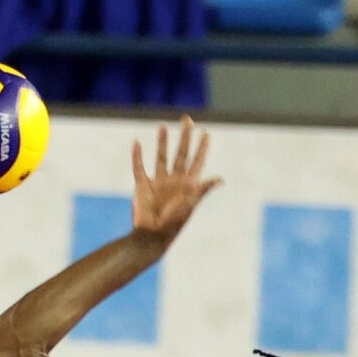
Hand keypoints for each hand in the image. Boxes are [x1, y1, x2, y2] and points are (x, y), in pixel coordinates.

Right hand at [131, 116, 222, 240]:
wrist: (151, 236)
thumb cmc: (173, 223)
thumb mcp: (189, 204)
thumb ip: (202, 189)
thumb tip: (220, 178)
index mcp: (188, 184)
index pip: (197, 161)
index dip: (202, 147)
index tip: (207, 133)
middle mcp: (174, 180)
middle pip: (181, 153)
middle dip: (185, 137)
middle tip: (188, 120)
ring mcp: (158, 182)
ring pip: (161, 156)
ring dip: (162, 142)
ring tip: (163, 126)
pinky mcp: (142, 186)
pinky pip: (139, 167)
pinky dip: (137, 156)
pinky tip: (137, 143)